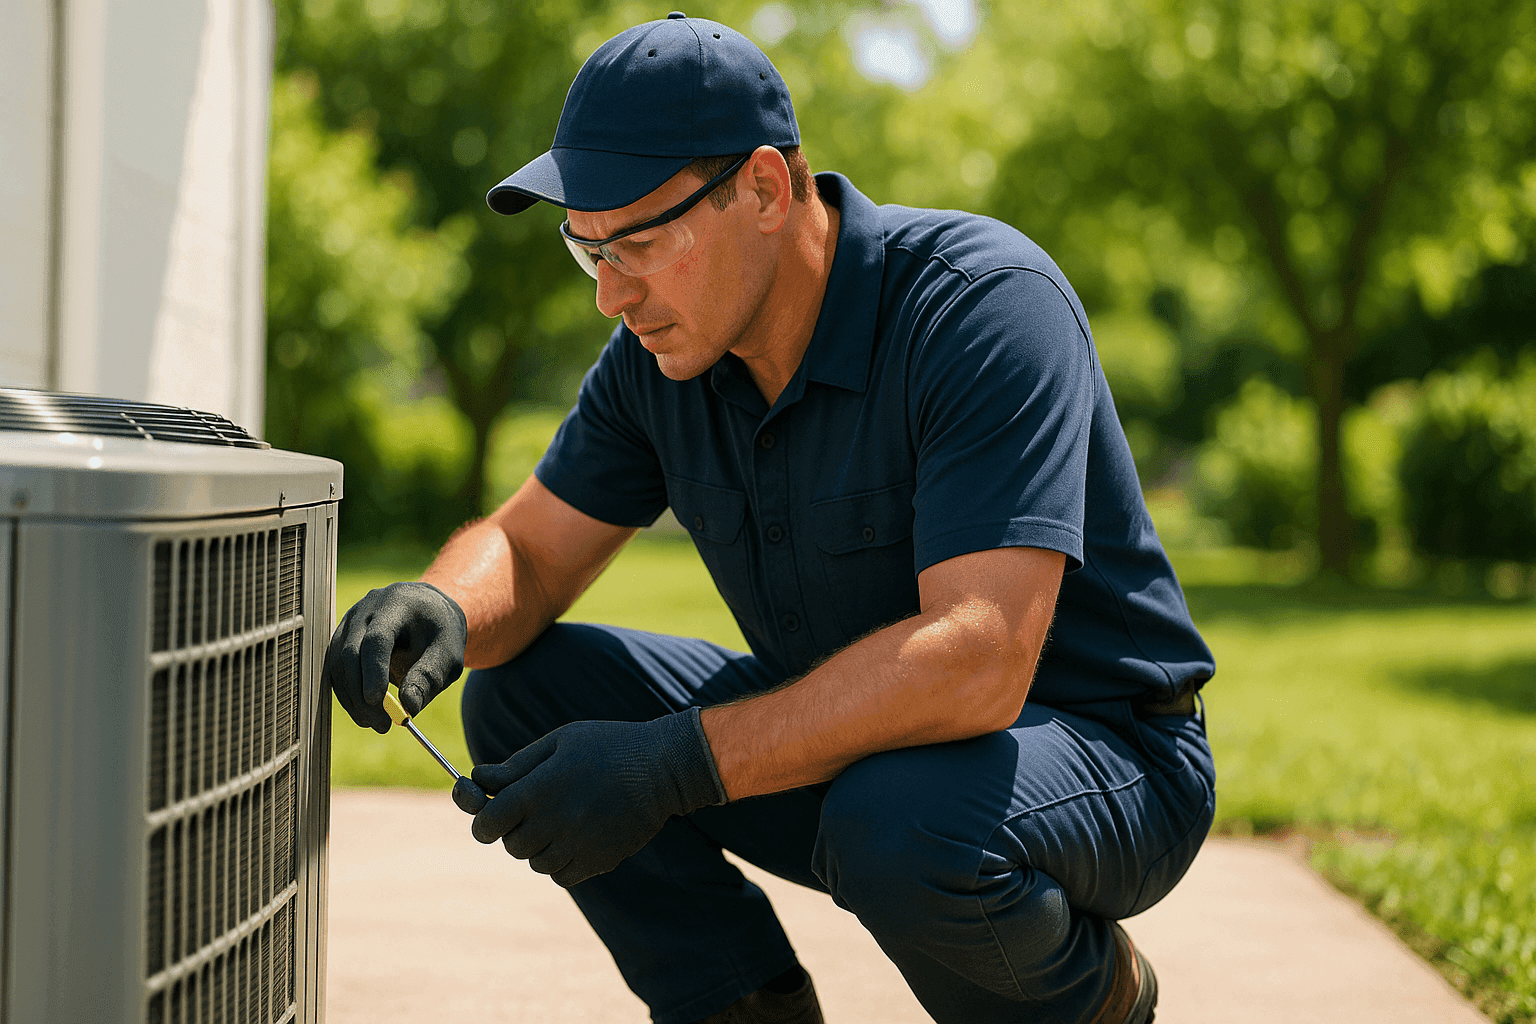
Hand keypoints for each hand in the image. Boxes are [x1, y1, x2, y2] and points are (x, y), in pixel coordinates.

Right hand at [323, 581, 467, 732]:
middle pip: (352, 652)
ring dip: (352, 698)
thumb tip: (409, 708)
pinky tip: (363, 712)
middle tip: (381, 724)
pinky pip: (336, 668)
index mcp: (398, 604)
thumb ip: (430, 677)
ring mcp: (350, 620)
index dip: (373, 670)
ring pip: (338, 663)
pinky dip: (347, 692)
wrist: (429, 612)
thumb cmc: (441, 633)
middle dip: (362, 693)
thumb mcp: (448, 654)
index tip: (377, 701)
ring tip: (374, 723)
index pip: (377, 637)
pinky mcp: (342, 636)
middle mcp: (368, 608)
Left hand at [465, 709, 726, 886]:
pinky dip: (561, 862)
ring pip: (536, 863)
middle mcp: (555, 821)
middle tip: (536, 811)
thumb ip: (516, 765)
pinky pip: (562, 876)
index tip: (490, 817)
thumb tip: (477, 780)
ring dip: (539, 847)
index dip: (483, 823)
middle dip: (515, 830)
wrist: (663, 768)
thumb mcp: (559, 742)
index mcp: (540, 789)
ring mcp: (578, 845)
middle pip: (512, 846)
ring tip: (562, 820)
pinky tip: (577, 837)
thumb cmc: (607, 746)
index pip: (487, 824)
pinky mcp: (599, 861)